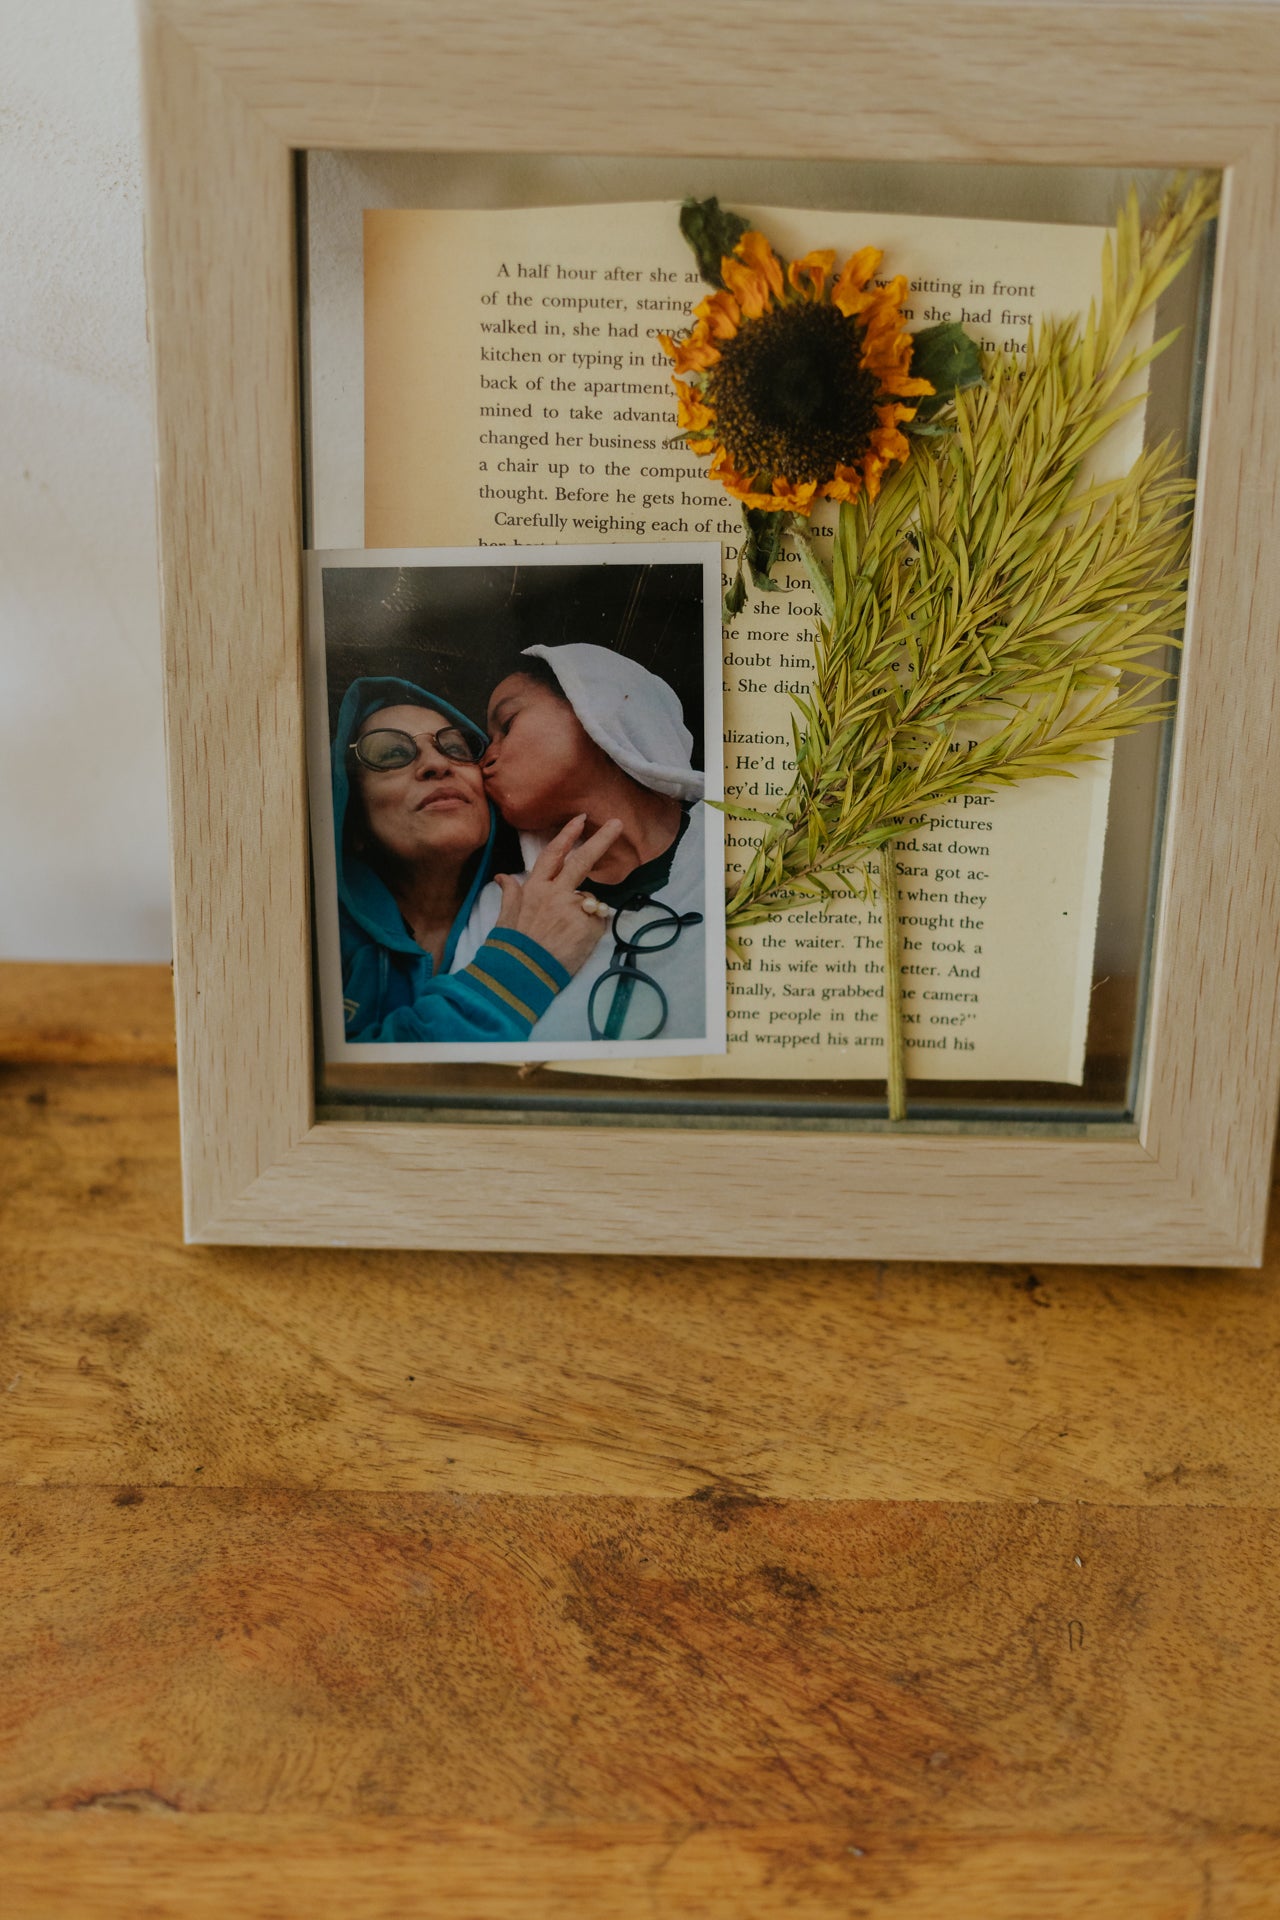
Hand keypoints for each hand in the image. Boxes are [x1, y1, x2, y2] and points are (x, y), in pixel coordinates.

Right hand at [493, 814, 622, 975]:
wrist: (524, 975)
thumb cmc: (512, 948)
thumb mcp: (504, 917)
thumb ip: (509, 893)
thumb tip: (502, 876)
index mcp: (534, 889)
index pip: (553, 855)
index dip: (566, 836)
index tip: (580, 820)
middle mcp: (556, 893)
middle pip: (582, 861)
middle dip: (601, 840)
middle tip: (617, 824)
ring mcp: (575, 908)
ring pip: (590, 900)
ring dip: (585, 912)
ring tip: (567, 936)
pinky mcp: (589, 926)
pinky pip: (597, 922)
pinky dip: (590, 930)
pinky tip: (576, 944)